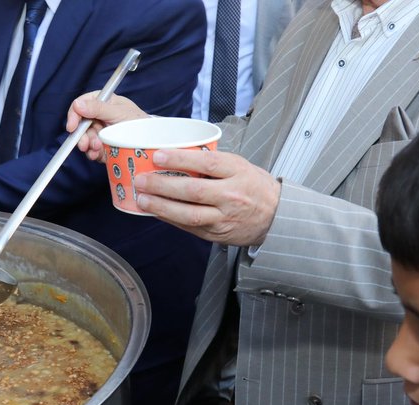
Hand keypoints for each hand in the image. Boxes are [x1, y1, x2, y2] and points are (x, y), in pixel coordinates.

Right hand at [65, 92, 148, 161]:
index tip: (72, 127)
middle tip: (85, 145)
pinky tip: (100, 154)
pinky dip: (94, 153)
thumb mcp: (118, 112)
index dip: (74, 116)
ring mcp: (100, 132)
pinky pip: (92, 151)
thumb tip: (77, 104)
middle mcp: (99, 117)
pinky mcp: (103, 146)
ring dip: (88, 146)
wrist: (151, 141)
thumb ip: (98, 108)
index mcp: (102, 103)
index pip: (81, 105)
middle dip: (82, 136)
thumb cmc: (138, 121)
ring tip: (98, 149)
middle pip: (80, 125)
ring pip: (85, 139)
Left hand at [130, 150, 279, 246]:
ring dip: (161, 206)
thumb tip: (179, 156)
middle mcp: (231, 196)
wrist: (276, 217)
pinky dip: (170, 219)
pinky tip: (156, 212)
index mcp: (238, 172)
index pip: (206, 163)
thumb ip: (214, 163)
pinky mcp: (217, 234)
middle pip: (192, 190)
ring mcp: (224, 218)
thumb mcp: (241, 166)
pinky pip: (189, 227)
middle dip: (162, 185)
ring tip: (142, 199)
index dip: (180, 159)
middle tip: (141, 179)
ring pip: (188, 214)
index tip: (158, 155)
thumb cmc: (256, 188)